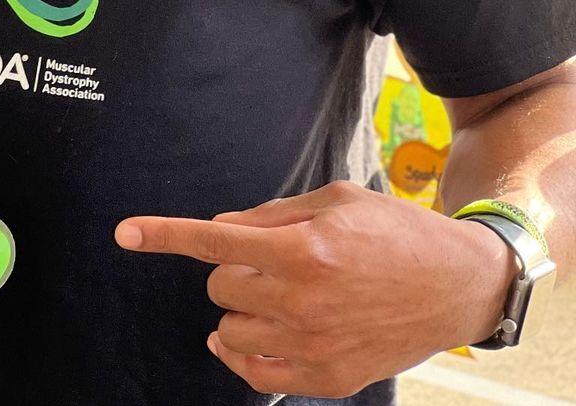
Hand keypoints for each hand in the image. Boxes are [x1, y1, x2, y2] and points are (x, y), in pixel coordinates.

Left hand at [115, 180, 514, 398]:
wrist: (455, 285)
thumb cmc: (392, 230)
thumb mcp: (333, 200)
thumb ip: (271, 214)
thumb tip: (221, 227)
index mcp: (303, 249)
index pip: (215, 241)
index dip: (163, 235)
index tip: (124, 233)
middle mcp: (303, 301)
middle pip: (220, 287)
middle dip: (232, 269)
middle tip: (270, 259)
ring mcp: (315, 347)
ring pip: (230, 331)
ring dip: (240, 310)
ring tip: (277, 293)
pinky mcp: (329, 380)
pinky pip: (256, 375)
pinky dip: (245, 354)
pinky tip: (259, 333)